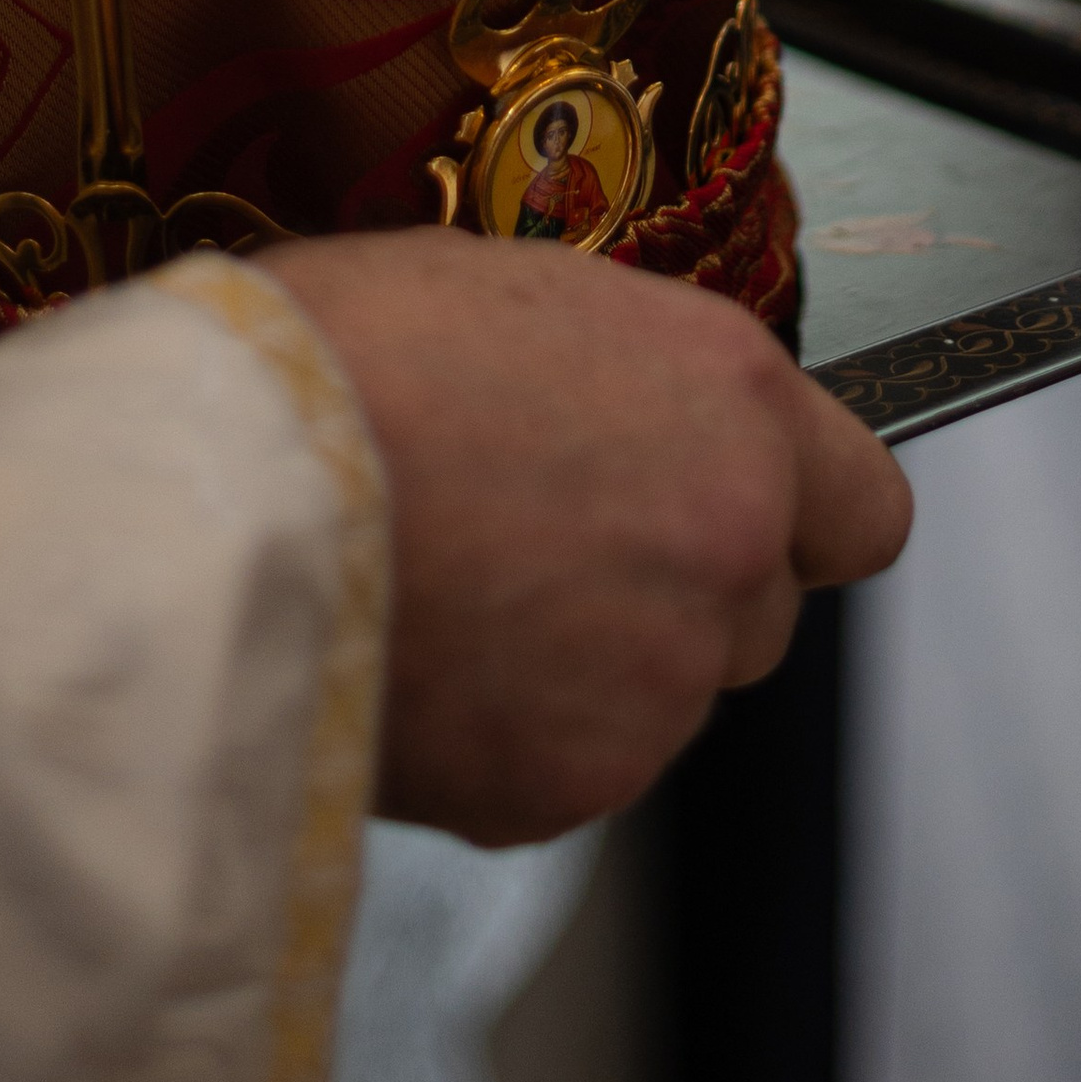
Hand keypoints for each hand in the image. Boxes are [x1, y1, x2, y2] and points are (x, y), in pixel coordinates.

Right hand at [265, 230, 910, 846]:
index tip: (735, 517)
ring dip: (585, 671)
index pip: (862, 505)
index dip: (794, 517)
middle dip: (671, 596)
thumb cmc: (334, 355)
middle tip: (538, 555)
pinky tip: (414, 662)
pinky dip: (506, 741)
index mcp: (727, 396)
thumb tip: (613, 416)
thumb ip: (613, 378)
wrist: (218, 494)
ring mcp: (657, 677)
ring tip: (446, 600)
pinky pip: (565, 772)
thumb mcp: (501, 295)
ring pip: (660, 698)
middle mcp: (727, 539)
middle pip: (756, 614)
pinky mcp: (571, 785)